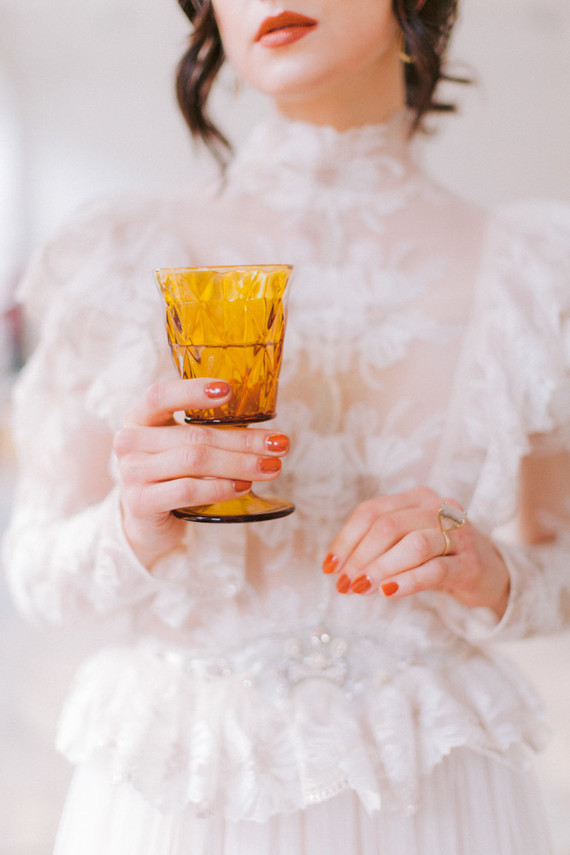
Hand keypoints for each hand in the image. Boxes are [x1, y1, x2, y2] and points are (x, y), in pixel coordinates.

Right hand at [113, 378, 289, 567]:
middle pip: (194, 435)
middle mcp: (129, 441)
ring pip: (195, 461)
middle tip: (279, 444)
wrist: (147, 519)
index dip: (193, 391)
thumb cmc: (173, 473)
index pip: (160, 396)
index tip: (229, 390)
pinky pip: (188, 490)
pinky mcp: (141, 502)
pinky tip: (243, 486)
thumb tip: (269, 435)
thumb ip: (211, 431)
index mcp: (140, 417)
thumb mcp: (183, 445)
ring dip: (240, 464)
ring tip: (271, 467)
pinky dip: (220, 488)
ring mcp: (132, 473)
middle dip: (243, 440)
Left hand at [322, 486, 509, 618]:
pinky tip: (388, 592)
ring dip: (380, 568)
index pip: (372, 512)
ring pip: (412, 544)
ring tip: (361, 588)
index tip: (329, 567)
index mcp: (416, 498)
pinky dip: (407, 581)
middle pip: (389, 526)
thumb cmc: (438, 557)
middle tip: (344, 583)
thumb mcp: (407, 543)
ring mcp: (458, 534)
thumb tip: (339, 569)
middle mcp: (438, 508)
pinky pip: (435, 570)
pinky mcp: (471, 563)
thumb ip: (378, 547)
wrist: (491, 573)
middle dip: (359, 556)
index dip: (346, 539)